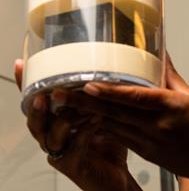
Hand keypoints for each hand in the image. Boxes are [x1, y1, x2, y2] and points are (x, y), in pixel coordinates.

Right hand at [14, 60, 140, 190]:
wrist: (117, 176)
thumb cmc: (108, 144)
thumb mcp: (102, 114)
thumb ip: (96, 97)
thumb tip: (105, 68)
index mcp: (54, 122)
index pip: (35, 102)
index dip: (24, 85)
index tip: (19, 65)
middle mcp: (52, 137)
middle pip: (35, 120)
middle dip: (37, 105)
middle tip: (44, 93)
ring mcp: (60, 153)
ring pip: (50, 135)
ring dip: (63, 118)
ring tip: (72, 105)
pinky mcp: (73, 166)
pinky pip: (74, 148)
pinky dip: (84, 132)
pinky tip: (95, 120)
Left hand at [63, 54, 188, 188]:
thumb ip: (171, 76)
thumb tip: (159, 54)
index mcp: (172, 107)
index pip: (135, 97)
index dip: (109, 91)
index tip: (88, 83)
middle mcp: (157, 126)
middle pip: (116, 112)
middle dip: (86, 102)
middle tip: (62, 92)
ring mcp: (150, 143)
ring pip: (113, 126)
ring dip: (89, 115)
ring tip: (68, 105)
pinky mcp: (147, 154)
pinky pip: (119, 138)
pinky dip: (103, 128)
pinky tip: (88, 121)